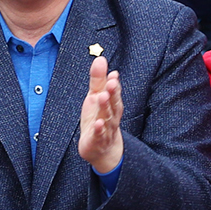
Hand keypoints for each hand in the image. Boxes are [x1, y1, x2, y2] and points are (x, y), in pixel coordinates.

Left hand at [77, 56, 123, 175]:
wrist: (102, 150)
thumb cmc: (99, 120)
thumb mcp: (96, 97)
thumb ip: (98, 80)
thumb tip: (100, 59)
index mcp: (111, 105)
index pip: (114, 93)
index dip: (113, 85)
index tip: (113, 74)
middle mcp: (111, 116)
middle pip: (113, 104)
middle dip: (112, 93)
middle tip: (110, 82)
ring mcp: (105, 129)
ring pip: (107, 118)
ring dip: (105, 108)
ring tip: (102, 97)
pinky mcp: (97, 141)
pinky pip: (100, 135)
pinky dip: (99, 129)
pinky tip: (98, 123)